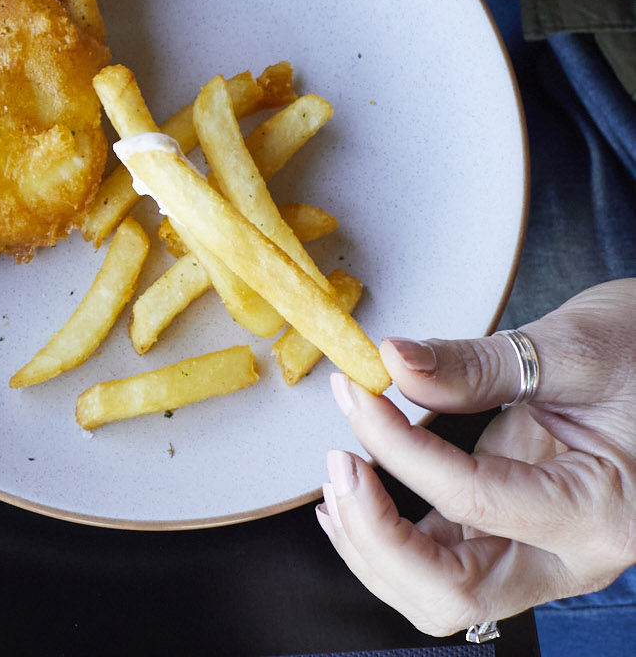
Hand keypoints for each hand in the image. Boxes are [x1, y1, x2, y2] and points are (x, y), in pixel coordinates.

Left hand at [319, 281, 635, 636]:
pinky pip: (438, 563)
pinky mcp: (511, 538)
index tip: (357, 395)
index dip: (400, 451)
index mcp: (602, 513)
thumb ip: (478, 365)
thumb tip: (394, 362)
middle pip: (455, 592)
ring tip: (339, 472)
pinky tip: (352, 494)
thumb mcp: (569, 349)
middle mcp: (571, 556)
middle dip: (378, 536)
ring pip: (438, 592)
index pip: (476, 502)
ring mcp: (539, 554)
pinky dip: (384, 537)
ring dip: (373, 543)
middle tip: (339, 462)